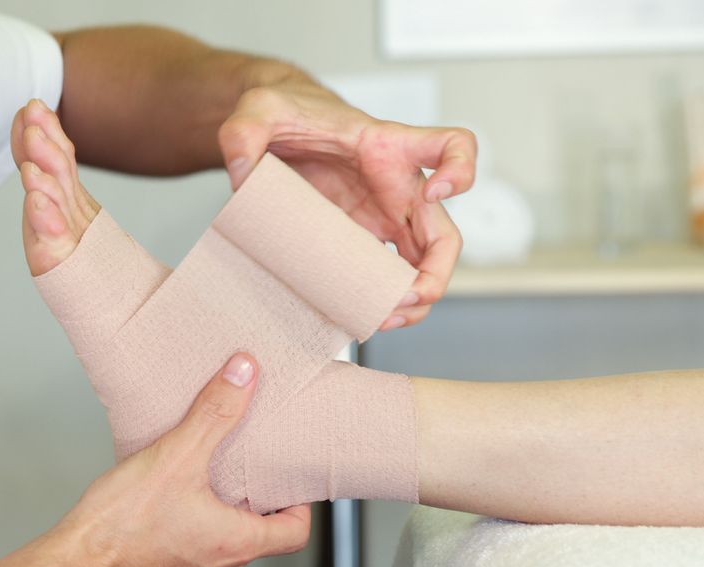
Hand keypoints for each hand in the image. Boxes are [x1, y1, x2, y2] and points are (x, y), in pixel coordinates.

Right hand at [0, 354, 310, 566]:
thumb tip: (244, 375)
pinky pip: (198, 534)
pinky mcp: (167, 558)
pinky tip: (178, 483)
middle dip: (262, 497)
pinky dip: (199, 509)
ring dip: (228, 503)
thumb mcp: (177, 455)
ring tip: (218, 466)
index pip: (296, 533)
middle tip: (257, 462)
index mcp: (235, 541)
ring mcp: (194, 563)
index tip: (292, 478)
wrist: (76, 556)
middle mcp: (221, 561)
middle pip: (264, 532)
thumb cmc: (121, 525)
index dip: (301, 504)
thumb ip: (215, 413)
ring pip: (229, 533)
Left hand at [218, 79, 474, 329]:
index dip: (460, 169)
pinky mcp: (360, 239)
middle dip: (436, 274)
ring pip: (422, 267)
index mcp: (388, 147)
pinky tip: (357, 315)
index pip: (451, 145)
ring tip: (381, 318)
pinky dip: (378, 301)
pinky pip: (385, 277)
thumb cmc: (285, 111)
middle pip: (445, 234)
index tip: (438, 191)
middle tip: (405, 297)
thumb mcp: (258, 110)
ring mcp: (381, 218)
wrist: (273, 129)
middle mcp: (396, 187)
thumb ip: (244, 134)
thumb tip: (243, 176)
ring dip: (413, 300)